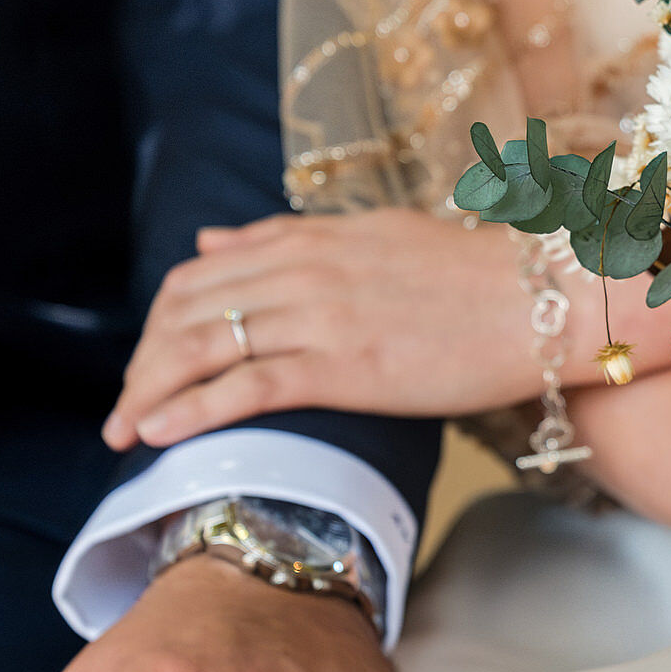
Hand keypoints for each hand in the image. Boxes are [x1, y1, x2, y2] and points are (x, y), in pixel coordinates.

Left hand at [102, 209, 670, 451]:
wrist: (547, 301)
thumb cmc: (480, 280)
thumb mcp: (374, 238)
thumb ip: (290, 240)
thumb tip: (215, 238)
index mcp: (312, 238)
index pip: (204, 271)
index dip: (163, 318)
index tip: (150, 359)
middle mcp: (304, 269)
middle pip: (187, 310)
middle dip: (143, 360)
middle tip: (126, 406)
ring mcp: (321, 315)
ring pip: (202, 348)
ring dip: (148, 391)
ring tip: (123, 431)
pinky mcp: (343, 365)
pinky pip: (244, 387)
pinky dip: (189, 410)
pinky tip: (159, 434)